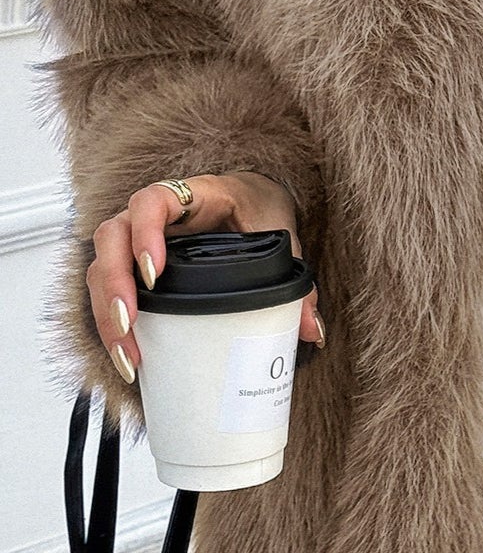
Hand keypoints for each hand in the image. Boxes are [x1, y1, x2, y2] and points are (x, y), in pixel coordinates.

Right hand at [88, 171, 323, 384]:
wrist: (253, 200)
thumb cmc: (261, 210)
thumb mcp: (282, 236)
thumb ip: (297, 281)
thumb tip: (311, 329)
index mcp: (191, 195)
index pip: (152, 200)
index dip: (145, 232)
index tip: (155, 273)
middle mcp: (155, 214)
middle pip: (112, 237)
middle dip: (115, 284)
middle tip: (131, 325)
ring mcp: (138, 237)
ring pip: (102, 266)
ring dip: (106, 313)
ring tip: (129, 355)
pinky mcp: (134, 264)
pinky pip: (109, 288)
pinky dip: (111, 323)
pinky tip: (129, 357)